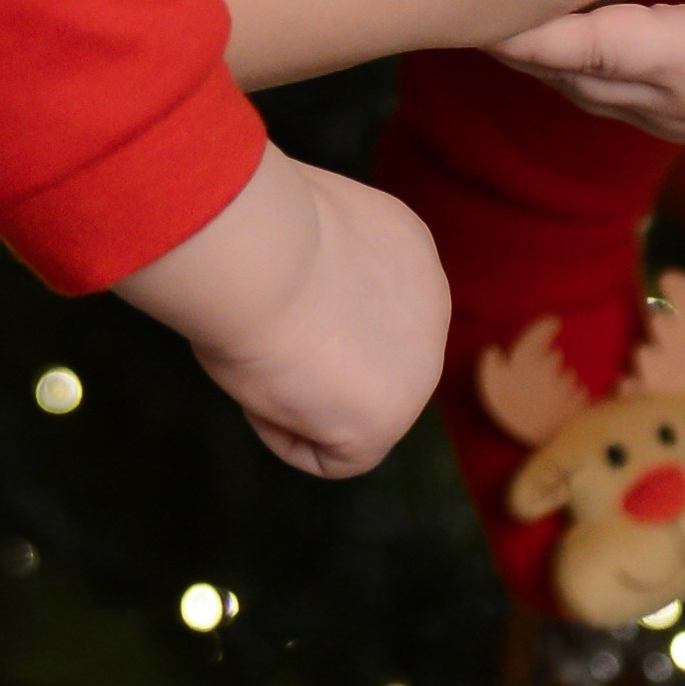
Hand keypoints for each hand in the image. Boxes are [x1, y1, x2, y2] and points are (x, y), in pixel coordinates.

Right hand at [118, 145, 449, 476]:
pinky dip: (284, 433)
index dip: (302, 308)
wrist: (262, 251)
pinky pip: (330, 456)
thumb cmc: (254, 229)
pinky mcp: (389, 421)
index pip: (362, 301)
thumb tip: (286, 286)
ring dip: (293, 394)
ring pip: (345, 408)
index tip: (262, 295)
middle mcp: (430, 304)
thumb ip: (313, 262)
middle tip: (257, 331)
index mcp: (407, 247)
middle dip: (309, 357)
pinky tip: (270, 388)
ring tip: (261, 352)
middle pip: (362, 358)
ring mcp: (419, 367)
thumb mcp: (296, 230)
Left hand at [494, 0, 684, 138]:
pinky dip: (550, 57)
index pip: (592, 49)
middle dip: (505, 38)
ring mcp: (663, 115)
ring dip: (522, 50)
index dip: (530, 33)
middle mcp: (670, 102)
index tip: (474, 9)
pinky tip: (515, 16)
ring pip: (568, 86)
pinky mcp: (659, 111)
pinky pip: (587, 88)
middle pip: (563, 73)